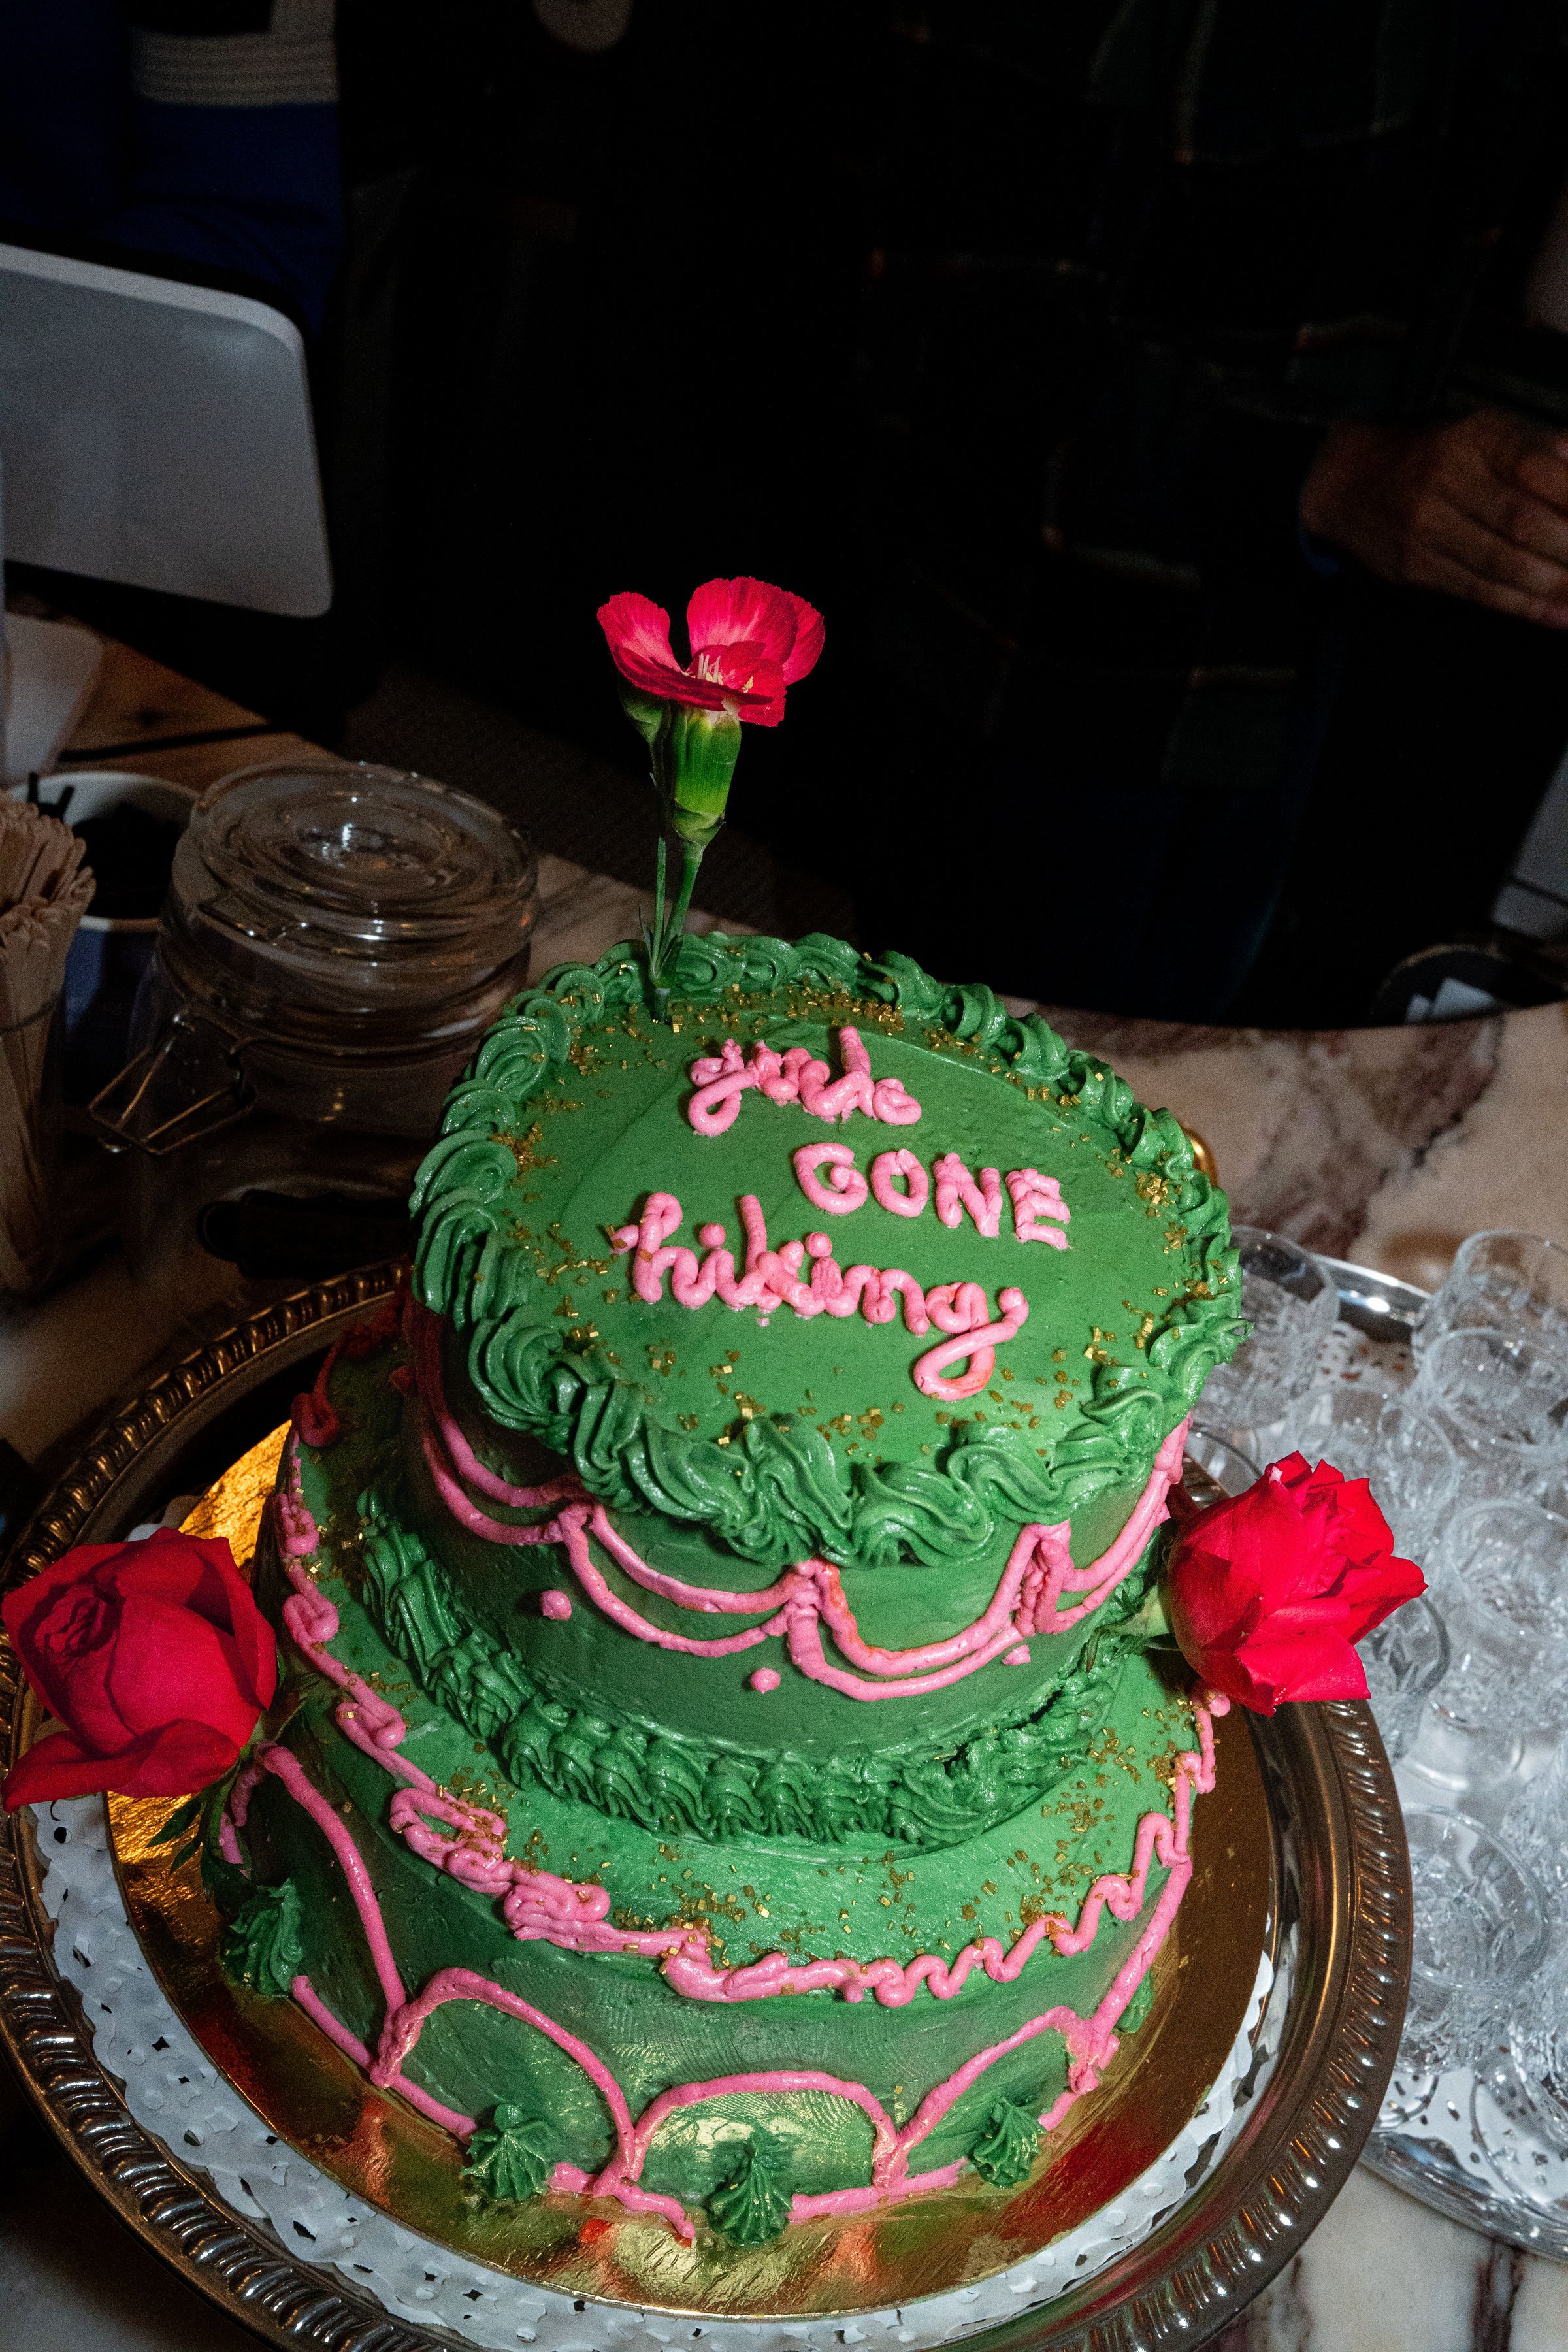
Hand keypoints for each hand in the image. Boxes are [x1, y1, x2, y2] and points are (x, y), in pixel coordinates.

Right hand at [1299, 409, 1567, 626]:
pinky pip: (1479, 591)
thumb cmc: (1432, 457)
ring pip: (1502, 564)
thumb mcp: (1482, 432)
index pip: (1534, 468)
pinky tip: (1559, 615)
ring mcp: (1427, 529)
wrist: (1348, 483)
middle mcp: (1446, 482)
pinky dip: (1526, 607)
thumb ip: (1536, 448)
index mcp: (1472, 440)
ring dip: (1556, 585)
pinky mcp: (1417, 567)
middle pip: (1523, 523)